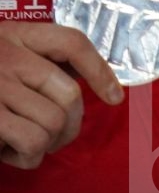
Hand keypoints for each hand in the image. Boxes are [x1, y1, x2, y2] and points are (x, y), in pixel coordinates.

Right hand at [0, 22, 123, 169]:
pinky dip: (27, 157)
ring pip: (54, 122)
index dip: (99, 70)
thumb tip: (83, 82)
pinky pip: (30, 142)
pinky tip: (7, 154)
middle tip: (54, 138)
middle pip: (69, 94)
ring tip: (22, 146)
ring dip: (46, 145)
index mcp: (11, 36)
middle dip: (72, 126)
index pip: (70, 43)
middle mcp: (4, 56)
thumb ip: (33, 62)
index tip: (114, 98)